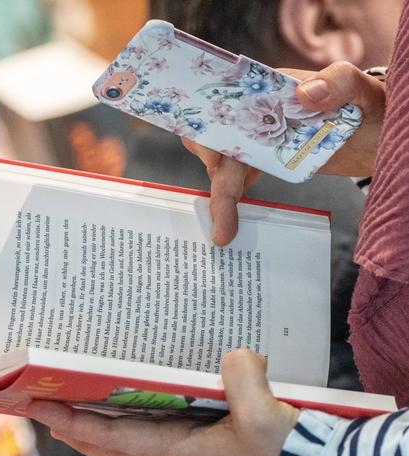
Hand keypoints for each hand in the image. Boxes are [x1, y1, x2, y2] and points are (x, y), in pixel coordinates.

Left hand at [25, 350, 299, 455]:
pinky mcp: (211, 433)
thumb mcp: (262, 414)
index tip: (41, 411)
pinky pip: (159, 425)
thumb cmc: (288, 450)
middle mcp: (180, 450)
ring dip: (101, 428)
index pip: (115, 438)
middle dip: (77, 432)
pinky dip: (136, 417)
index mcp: (182, 449)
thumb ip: (241, 379)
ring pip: (132, 439)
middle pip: (113, 446)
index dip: (75, 425)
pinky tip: (140, 398)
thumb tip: (232, 354)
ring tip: (80, 406)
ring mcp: (194, 443)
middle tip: (47, 411)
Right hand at [184, 61, 385, 245]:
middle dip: (213, 169)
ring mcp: (264, 140)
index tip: (217, 158)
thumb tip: (306, 94)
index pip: (229, 102)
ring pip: (228, 165)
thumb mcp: (359, 89)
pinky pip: (241, 178)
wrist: (380, 135)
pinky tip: (230, 222)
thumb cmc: (372, 106)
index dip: (213, 127)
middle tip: (220, 204)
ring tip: (223, 233)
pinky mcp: (270, 161)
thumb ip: (338, 83)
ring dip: (221, 198)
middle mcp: (261, 113)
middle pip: (219, 138)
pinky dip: (232, 199)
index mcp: (273, 89)